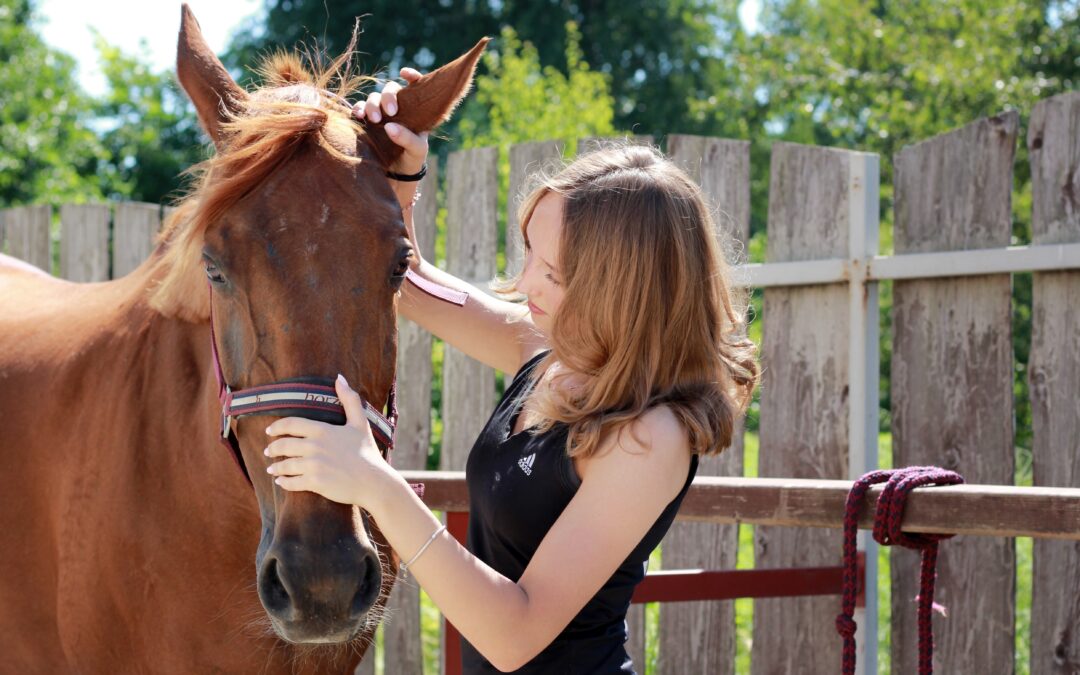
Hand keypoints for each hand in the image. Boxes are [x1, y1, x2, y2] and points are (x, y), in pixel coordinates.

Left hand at [265, 374, 396, 508]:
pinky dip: (283, 482)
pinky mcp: (315, 483)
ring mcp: (314, 465)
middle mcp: (315, 446)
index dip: (276, 427)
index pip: (290, 424)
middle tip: (268, 451)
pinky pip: (292, 482)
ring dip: (275, 467)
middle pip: (283, 445)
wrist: (374, 481)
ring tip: (271, 468)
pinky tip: (281, 481)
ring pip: (285, 465)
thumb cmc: (367, 452)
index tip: (269, 431)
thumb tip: (340, 378)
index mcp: (323, 430)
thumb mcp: (360, 423)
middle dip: (272, 448)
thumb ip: (350, 399)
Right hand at [353, 67, 428, 177]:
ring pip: (373, 98)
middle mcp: (396, 109)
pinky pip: (359, 110)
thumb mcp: (417, 150)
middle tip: (390, 112)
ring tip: (374, 120)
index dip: (411, 76)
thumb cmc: (412, 160)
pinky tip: (358, 117)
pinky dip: (357, 110)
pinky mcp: (366, 124)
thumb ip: (407, 138)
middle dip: (388, 97)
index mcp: (414, 110)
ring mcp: (380, 115)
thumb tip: (389, 126)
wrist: (397, 177)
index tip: (404, 74)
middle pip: (390, 91)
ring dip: (372, 105)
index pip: (414, 87)